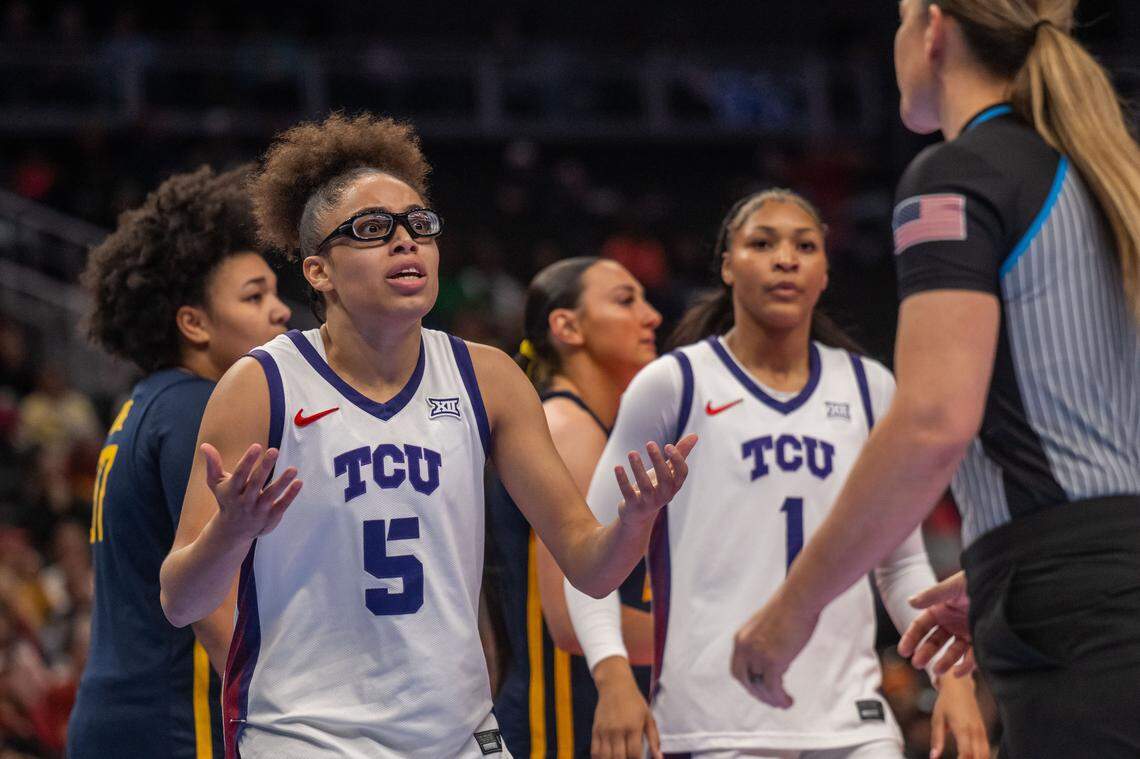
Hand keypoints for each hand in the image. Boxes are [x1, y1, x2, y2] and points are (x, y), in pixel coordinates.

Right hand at [203, 443, 301, 540]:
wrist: (232, 531)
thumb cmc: (227, 499)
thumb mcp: (217, 483)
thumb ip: (213, 464)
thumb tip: (204, 445)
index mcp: (232, 491)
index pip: (239, 474)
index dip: (247, 461)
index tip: (256, 446)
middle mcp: (245, 501)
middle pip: (255, 483)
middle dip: (265, 467)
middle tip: (274, 450)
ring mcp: (258, 510)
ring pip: (271, 495)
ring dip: (282, 482)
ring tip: (293, 469)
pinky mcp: (271, 517)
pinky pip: (281, 506)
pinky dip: (290, 495)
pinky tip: (299, 482)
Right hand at [591, 657, 661, 758]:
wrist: (615, 685)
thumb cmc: (634, 701)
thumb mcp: (648, 717)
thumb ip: (654, 738)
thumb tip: (659, 757)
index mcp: (633, 726)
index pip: (634, 753)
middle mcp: (618, 729)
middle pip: (619, 757)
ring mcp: (605, 730)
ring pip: (605, 756)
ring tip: (619, 758)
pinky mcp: (596, 729)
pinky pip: (595, 751)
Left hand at [615, 434, 697, 527]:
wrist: (638, 515)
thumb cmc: (655, 487)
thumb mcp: (667, 471)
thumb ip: (680, 454)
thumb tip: (695, 435)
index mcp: (674, 485)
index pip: (682, 473)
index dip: (677, 460)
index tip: (667, 445)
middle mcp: (665, 495)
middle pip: (665, 479)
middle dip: (658, 461)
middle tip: (650, 443)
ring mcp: (649, 502)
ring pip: (645, 486)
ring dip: (638, 468)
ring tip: (632, 453)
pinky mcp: (633, 506)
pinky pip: (627, 492)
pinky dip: (622, 480)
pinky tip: (618, 467)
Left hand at [730, 591, 819, 707]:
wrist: (799, 598)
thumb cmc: (790, 609)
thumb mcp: (768, 628)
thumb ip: (765, 644)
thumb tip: (776, 664)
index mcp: (741, 638)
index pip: (738, 669)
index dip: (748, 682)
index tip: (760, 689)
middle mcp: (745, 647)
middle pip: (745, 681)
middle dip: (758, 694)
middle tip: (772, 700)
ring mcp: (757, 654)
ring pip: (760, 687)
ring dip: (772, 699)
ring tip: (783, 703)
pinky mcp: (772, 660)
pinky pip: (773, 688)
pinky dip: (780, 698)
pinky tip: (788, 701)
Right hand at [898, 571, 975, 677]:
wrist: (1006, 586)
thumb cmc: (976, 581)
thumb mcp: (954, 587)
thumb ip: (932, 595)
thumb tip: (910, 602)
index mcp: (939, 609)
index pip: (920, 627)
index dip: (911, 638)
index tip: (903, 651)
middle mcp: (950, 623)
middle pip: (934, 641)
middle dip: (925, 652)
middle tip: (917, 663)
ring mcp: (965, 633)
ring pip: (952, 651)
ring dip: (944, 661)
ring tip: (938, 670)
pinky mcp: (981, 640)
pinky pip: (972, 656)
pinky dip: (965, 666)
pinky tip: (958, 673)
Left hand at [929, 675, 988, 758]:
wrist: (960, 687)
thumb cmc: (945, 702)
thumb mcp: (937, 719)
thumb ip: (936, 739)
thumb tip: (933, 757)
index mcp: (963, 728)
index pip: (966, 753)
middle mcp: (975, 731)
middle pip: (979, 757)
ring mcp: (981, 731)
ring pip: (986, 755)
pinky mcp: (983, 731)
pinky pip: (987, 749)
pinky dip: (983, 758)